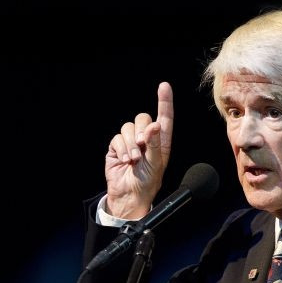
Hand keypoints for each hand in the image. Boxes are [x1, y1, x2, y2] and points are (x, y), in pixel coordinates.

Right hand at [104, 81, 173, 219]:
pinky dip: (122, 149)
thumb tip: (155, 125)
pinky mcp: (117, 148)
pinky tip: (126, 160)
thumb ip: (155, 144)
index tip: (164, 86)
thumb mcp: (156, 164)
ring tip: (134, 159)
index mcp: (160, 141)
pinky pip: (117, 138)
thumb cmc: (147, 183)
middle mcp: (146, 138)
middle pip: (142, 118)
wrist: (129, 196)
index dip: (164, 101)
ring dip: (131, 143)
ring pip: (128, 128)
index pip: (164, 117)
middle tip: (142, 147)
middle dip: (141, 131)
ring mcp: (130, 142)